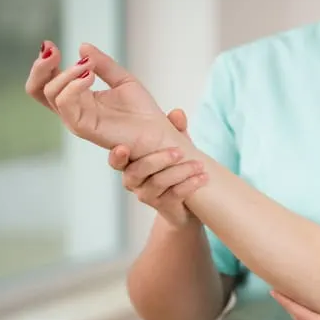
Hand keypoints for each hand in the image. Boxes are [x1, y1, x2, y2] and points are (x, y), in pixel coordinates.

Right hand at [25, 41, 183, 157]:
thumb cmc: (144, 112)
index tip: (50, 44)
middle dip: (40, 67)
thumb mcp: (123, 80)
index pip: (48, 81)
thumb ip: (103, 64)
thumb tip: (83, 46)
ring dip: (66, 73)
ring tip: (87, 66)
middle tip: (52, 49)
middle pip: (38, 89)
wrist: (159, 134)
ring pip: (50, 93)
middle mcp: (73, 110)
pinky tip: (89, 75)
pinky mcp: (84, 128)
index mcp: (79, 98)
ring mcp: (77, 119)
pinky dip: (72, 85)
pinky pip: (66, 104)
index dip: (44, 63)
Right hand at [108, 109, 207, 227]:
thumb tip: (177, 113)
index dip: (117, 156)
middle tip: (179, 152)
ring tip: (199, 165)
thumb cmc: (174, 168)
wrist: (186, 202)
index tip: (122, 148)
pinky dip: (190, 184)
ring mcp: (147, 195)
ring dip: (181, 171)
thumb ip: (175, 129)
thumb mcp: (175, 145)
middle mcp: (134, 180)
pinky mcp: (163, 206)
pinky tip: (203, 177)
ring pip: (158, 182)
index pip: (117, 160)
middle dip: (159, 159)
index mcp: (131, 163)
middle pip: (138, 170)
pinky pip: (174, 195)